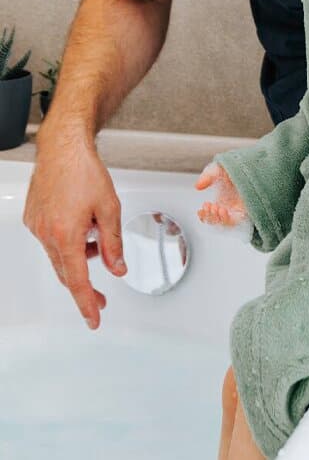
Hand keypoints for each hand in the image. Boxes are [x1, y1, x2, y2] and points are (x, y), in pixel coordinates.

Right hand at [23, 137, 125, 329]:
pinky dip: (67, 241)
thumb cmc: (84, 170)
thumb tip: (117, 268)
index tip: (94, 319)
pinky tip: (81, 226)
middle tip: (101, 297)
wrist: (63, 147)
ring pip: (59, 256)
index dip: (87, 303)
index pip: (77, 280)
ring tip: (97, 240)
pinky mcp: (33, 218)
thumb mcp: (110, 208)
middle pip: (66, 272)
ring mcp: (37, 226)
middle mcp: (47, 233)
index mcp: (67, 234)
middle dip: (84, 287)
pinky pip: (51, 240)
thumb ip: (113, 243)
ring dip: (78, 257)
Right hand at [196, 163, 247, 225]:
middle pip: (216, 220)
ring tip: (214, 208)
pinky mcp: (246, 211)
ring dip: (216, 218)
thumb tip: (197, 187)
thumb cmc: (237, 167)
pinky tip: (222, 211)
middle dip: (209, 216)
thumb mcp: (219, 169)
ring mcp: (238, 209)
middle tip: (207, 206)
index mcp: (222, 199)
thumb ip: (207, 176)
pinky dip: (226, 219)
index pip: (211, 214)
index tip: (200, 209)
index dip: (204, 215)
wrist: (254, 165)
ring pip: (225, 223)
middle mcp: (230, 206)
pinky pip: (236, 221)